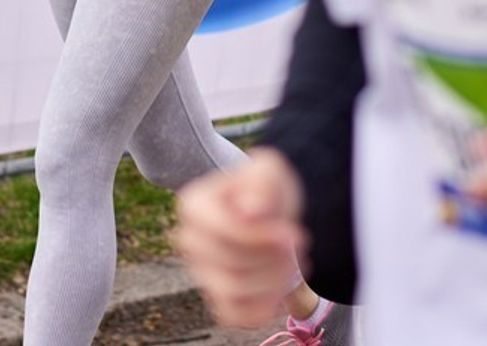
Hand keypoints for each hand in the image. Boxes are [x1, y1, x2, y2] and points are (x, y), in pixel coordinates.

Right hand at [175, 147, 306, 327]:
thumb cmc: (266, 188)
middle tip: (297, 242)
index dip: (261, 237)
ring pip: (234, 291)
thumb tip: (251, 212)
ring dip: (274, 280)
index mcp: (193, 204)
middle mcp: (189, 239)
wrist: (272, 213)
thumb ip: (262, 184)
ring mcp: (200, 271)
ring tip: (291, 260)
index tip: (294, 233)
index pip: (224, 231)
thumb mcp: (269, 171)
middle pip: (231, 264)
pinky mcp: (216, 297)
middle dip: (273, 258)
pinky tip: (279, 284)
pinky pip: (235, 315)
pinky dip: (263, 305)